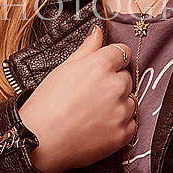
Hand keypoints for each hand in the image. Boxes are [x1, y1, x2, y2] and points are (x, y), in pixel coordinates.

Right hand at [17, 23, 136, 172]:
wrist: (41, 141)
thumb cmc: (47, 104)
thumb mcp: (63, 68)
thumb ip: (86, 49)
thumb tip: (98, 31)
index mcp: (101, 65)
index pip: (123, 53)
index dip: (113, 60)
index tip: (105, 68)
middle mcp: (115, 86)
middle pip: (126, 77)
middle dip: (114, 82)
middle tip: (92, 94)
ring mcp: (121, 111)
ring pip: (130, 100)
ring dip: (118, 103)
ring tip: (93, 112)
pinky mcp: (123, 134)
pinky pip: (131, 122)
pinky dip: (120, 124)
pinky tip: (99, 125)